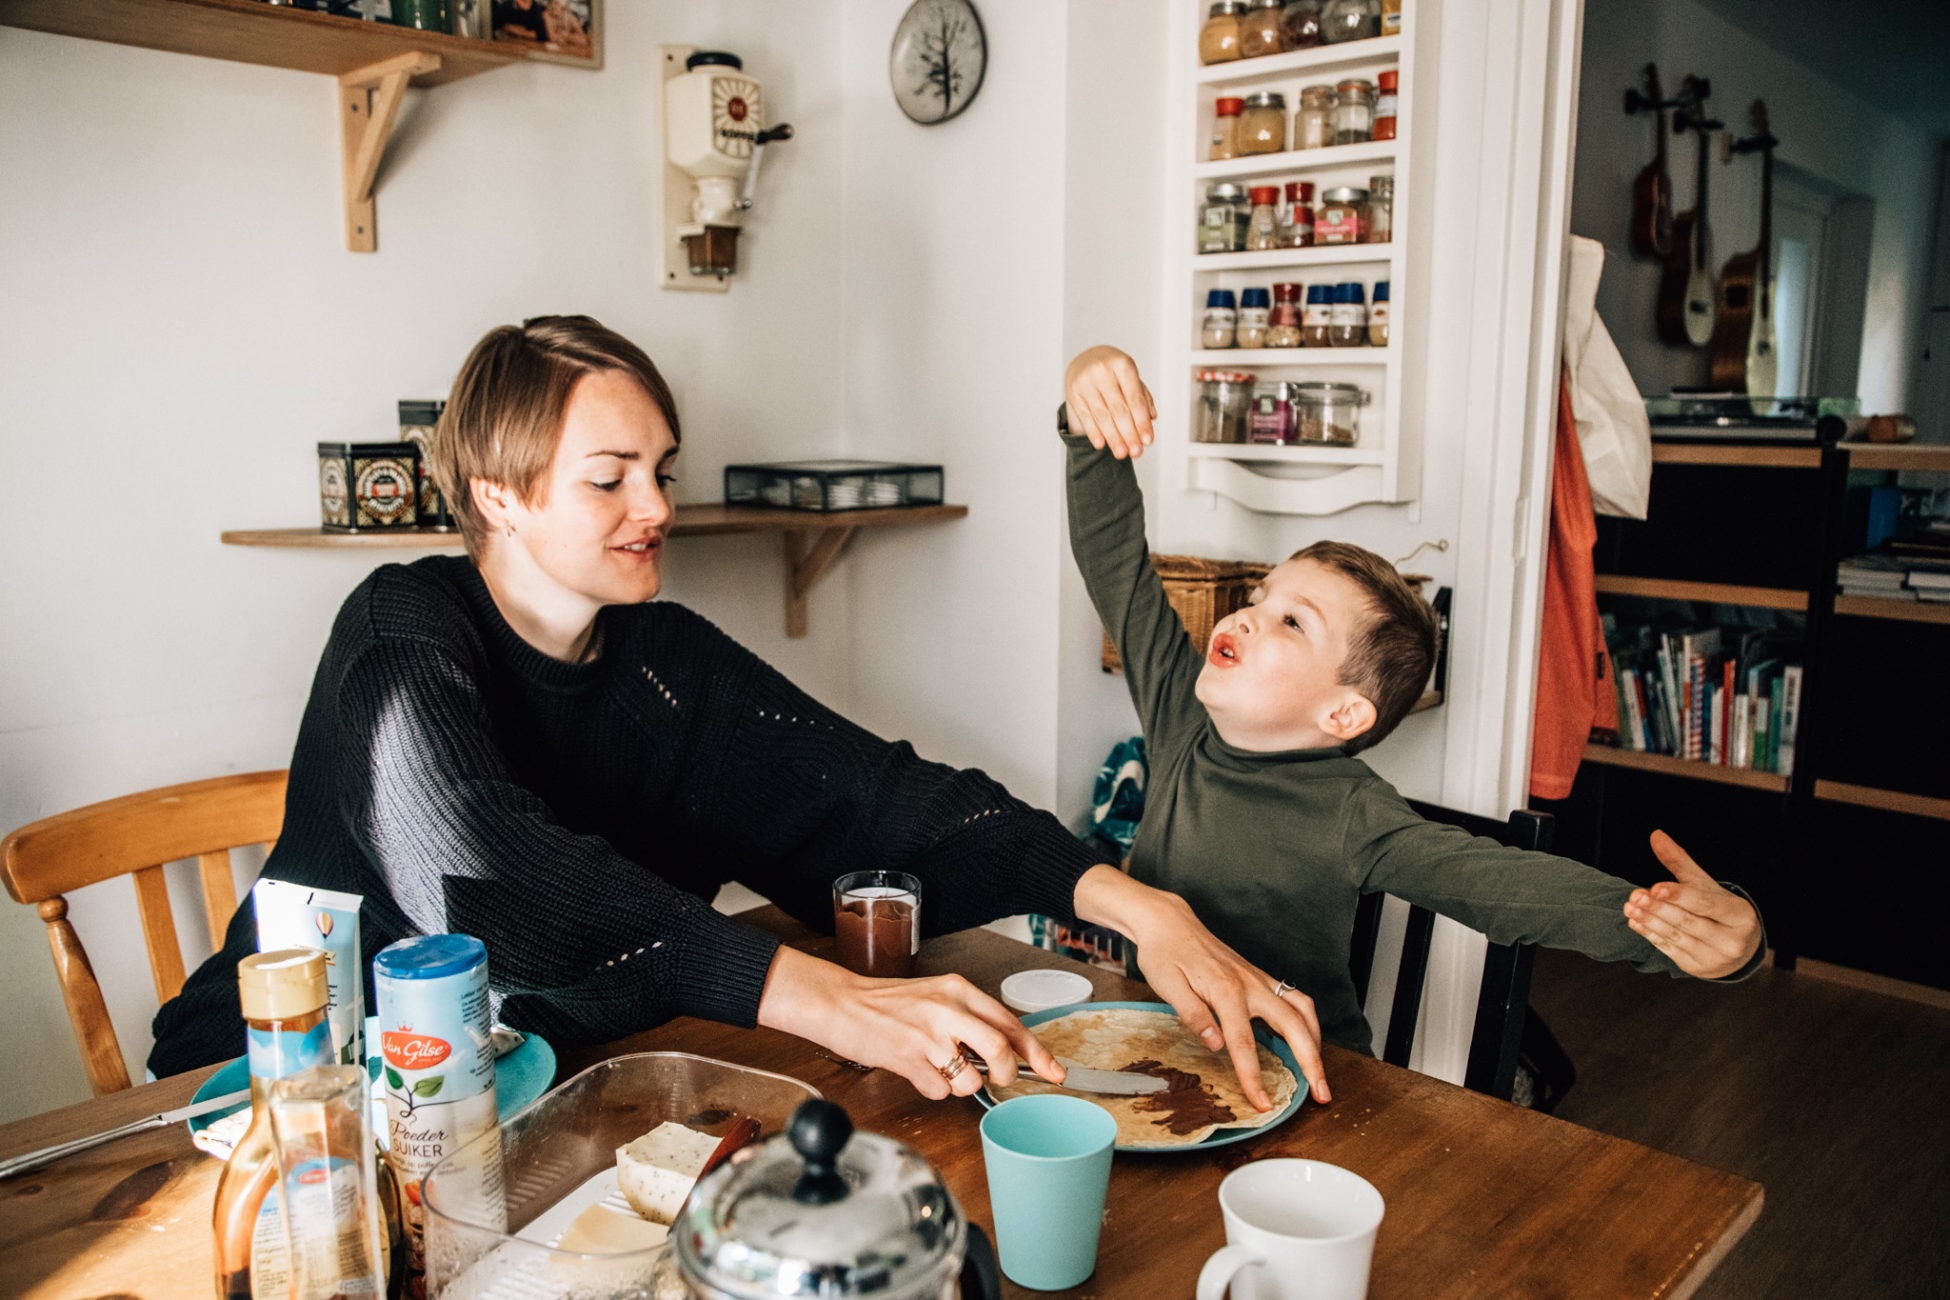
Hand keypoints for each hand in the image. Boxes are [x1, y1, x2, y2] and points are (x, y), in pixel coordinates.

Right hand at [756, 947, 1062, 1098]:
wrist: (840, 1002)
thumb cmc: (888, 1003)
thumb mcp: (936, 997)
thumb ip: (970, 1019)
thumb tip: (1006, 1051)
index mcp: (959, 990)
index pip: (1011, 1024)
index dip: (1038, 1053)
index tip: (1055, 1072)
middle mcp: (948, 1009)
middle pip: (1001, 1052)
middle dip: (1007, 1076)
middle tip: (998, 1080)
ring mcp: (927, 1035)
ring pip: (970, 1079)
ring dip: (960, 1085)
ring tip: (939, 1069)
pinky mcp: (907, 1059)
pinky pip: (939, 1091)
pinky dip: (932, 1089)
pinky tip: (915, 1071)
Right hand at [1065, 346, 1156, 460]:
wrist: (1086, 361)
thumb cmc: (1114, 372)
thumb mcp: (1131, 378)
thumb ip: (1143, 397)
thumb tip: (1151, 419)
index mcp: (1121, 364)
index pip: (1134, 399)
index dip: (1142, 422)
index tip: (1148, 441)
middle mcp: (1102, 371)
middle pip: (1118, 410)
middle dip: (1129, 434)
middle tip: (1136, 452)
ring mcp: (1085, 382)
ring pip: (1102, 416)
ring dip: (1113, 438)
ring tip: (1121, 453)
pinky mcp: (1073, 394)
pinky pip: (1086, 417)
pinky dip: (1094, 433)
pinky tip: (1101, 445)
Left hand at [1073, 865, 1329, 1109]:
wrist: (1169, 923)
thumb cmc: (1164, 954)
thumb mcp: (1167, 986)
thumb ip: (1193, 1015)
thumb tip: (1217, 1045)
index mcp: (1226, 991)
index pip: (1244, 1043)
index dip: (1254, 1077)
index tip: (1263, 1103)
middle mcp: (1251, 984)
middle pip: (1294, 1026)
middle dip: (1311, 1063)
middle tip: (1322, 1095)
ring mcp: (1259, 979)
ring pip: (1303, 1009)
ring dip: (1316, 1040)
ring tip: (1318, 1070)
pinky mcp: (1259, 977)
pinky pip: (1294, 999)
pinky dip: (1306, 1022)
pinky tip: (1303, 1040)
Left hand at [1623, 831, 1762, 978]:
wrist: (1734, 946)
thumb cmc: (1717, 908)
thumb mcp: (1704, 885)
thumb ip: (1680, 862)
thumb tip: (1655, 835)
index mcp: (1740, 916)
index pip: (1705, 904)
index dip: (1679, 896)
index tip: (1654, 887)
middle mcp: (1732, 940)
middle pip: (1688, 921)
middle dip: (1659, 908)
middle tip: (1635, 896)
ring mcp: (1715, 957)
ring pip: (1677, 937)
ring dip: (1650, 922)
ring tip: (1630, 907)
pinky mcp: (1697, 968)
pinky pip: (1670, 950)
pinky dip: (1651, 935)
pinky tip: (1635, 922)